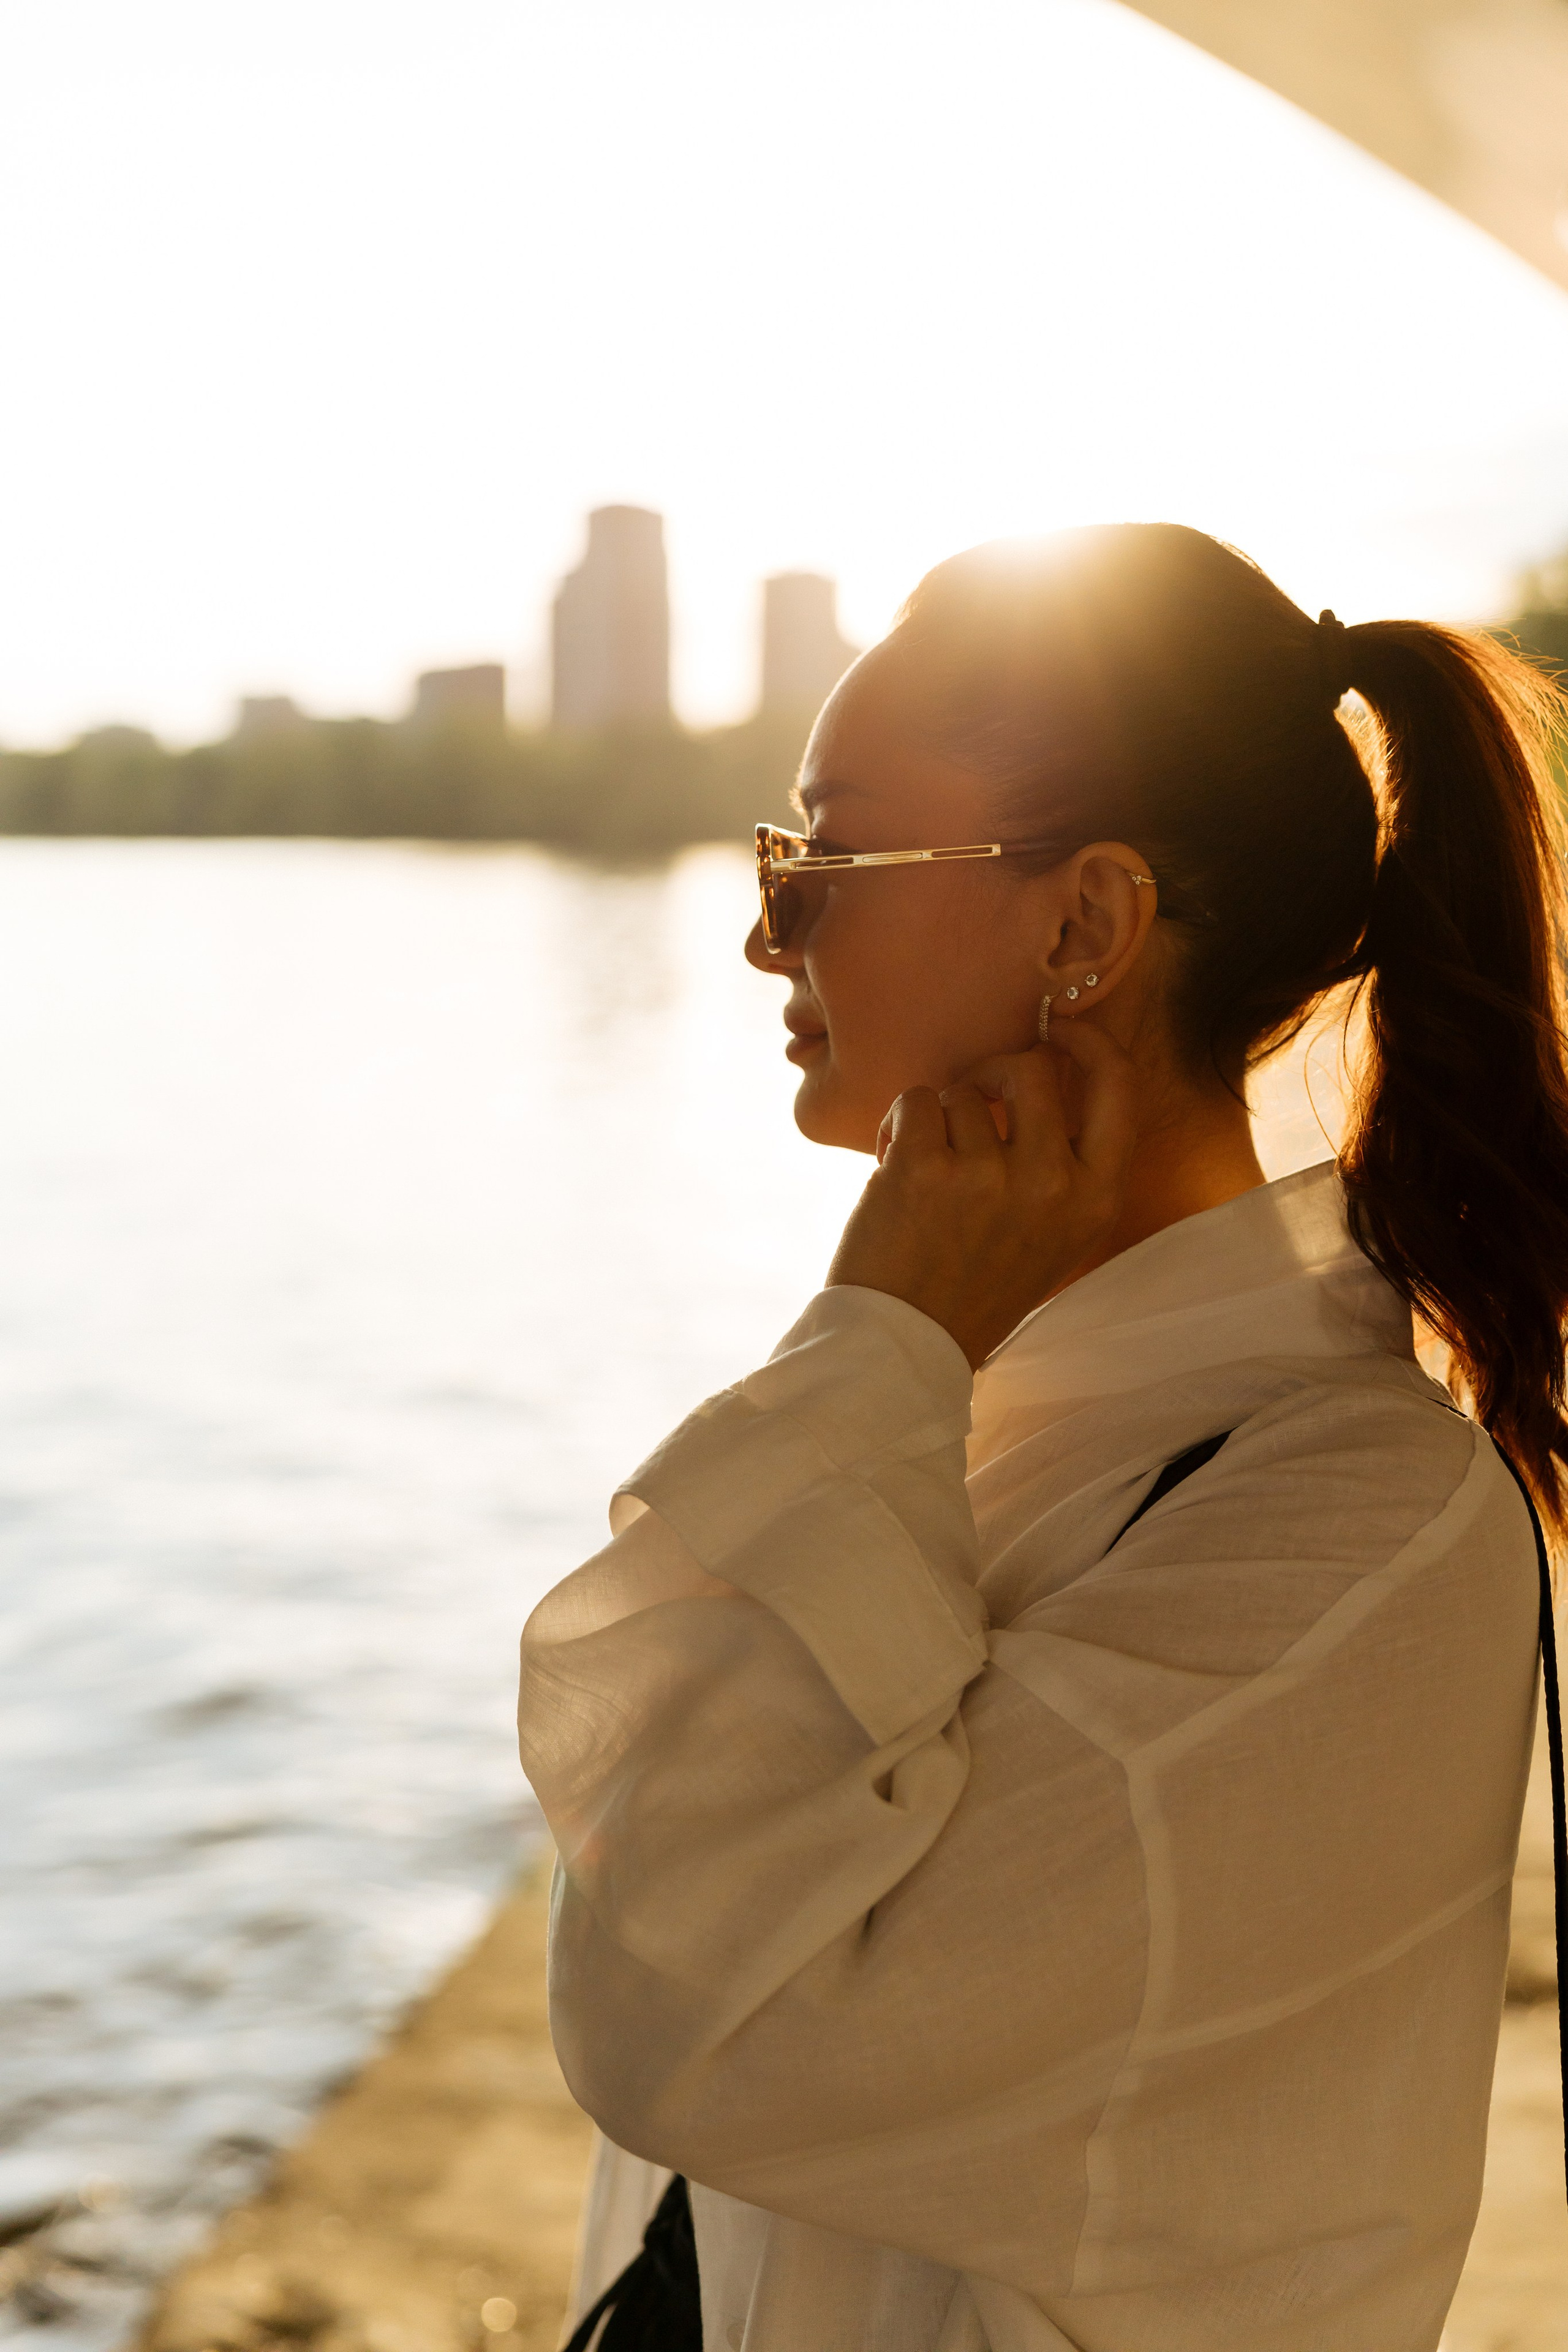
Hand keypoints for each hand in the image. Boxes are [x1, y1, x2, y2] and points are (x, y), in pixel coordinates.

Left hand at [825, 1024, 1136, 1368]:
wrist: (909, 1344)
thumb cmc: (977, 1286)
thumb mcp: (1057, 1236)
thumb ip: (1067, 1164)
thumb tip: (1048, 1070)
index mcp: (1096, 1199)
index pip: (1118, 1087)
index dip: (1091, 1043)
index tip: (1061, 1029)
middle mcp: (1053, 1184)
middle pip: (1032, 1070)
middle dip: (993, 1072)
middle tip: (972, 1103)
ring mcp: (989, 1175)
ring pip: (962, 1090)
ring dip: (938, 1118)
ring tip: (927, 1173)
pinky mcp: (926, 1168)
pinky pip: (916, 1100)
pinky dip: (898, 1125)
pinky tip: (896, 1170)